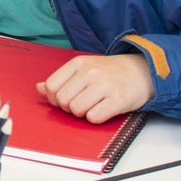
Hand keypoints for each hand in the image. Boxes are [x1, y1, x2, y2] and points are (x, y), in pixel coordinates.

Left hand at [37, 52, 152, 123]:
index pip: (51, 86)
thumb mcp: (83, 68)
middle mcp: (90, 72)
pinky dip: (96, 118)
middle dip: (69, 107)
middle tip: (82, 103)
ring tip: (93, 105)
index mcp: (78, 63)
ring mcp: (104, 85)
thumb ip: (61, 79)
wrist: (141, 71)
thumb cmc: (109, 72)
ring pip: (76, 110)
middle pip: (63, 100)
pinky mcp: (118, 100)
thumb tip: (39, 89)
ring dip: (82, 113)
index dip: (55, 98)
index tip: (66, 98)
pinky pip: (94, 118)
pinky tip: (103, 109)